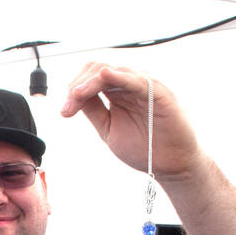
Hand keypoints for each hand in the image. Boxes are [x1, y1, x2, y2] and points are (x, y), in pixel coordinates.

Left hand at [60, 63, 201, 182]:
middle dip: (77, 85)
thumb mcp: (109, 129)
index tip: (65, 112)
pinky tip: (105, 75)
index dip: (74, 90)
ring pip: (113, 71)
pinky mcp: (158, 93)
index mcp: (116, 92)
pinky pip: (136, 79)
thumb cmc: (144, 147)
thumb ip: (94, 111)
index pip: (90, 78)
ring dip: (90, 82)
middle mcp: (128, 85)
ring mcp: (143, 86)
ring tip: (76, 96)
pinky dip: (120, 75)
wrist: (171, 165)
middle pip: (97, 69)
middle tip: (68, 108)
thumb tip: (72, 98)